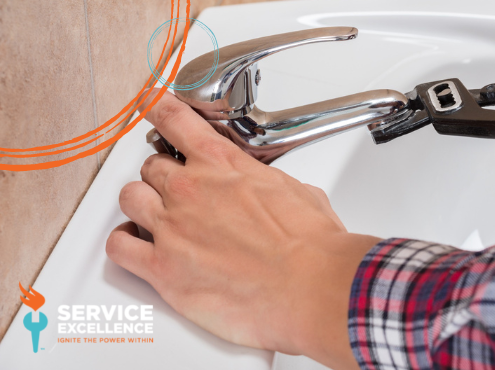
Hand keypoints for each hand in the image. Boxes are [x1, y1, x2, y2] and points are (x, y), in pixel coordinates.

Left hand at [107, 91, 379, 368]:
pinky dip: (123, 243)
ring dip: (140, 205)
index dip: (156, 109)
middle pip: (150, 167)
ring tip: (153, 218)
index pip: (175, 120)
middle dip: (162, 178)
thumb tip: (272, 193)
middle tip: (176, 192)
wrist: (309, 287)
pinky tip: (136, 246)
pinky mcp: (162, 268)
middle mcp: (190, 190)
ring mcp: (171, 228)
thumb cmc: (310, 246)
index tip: (150, 106)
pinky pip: (119, 246)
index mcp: (223, 164)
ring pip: (129, 199)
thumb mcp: (299, 192)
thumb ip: (270, 185)